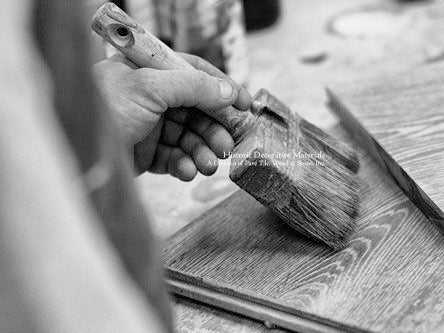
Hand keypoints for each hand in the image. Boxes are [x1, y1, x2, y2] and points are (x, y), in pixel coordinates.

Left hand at [93, 53, 251, 179]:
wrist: (76, 154)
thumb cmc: (103, 109)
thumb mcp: (150, 88)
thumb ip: (194, 87)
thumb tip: (229, 91)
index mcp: (149, 72)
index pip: (195, 74)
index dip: (222, 88)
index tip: (245, 105)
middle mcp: (151, 98)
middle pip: (197, 111)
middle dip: (214, 129)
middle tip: (228, 146)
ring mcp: (150, 127)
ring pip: (189, 138)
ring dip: (203, 152)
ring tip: (210, 164)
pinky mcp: (146, 154)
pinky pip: (174, 159)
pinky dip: (184, 165)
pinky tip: (187, 170)